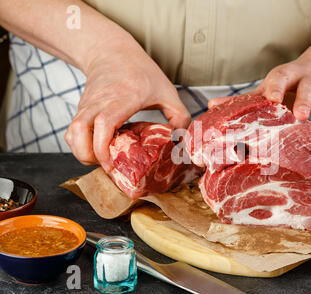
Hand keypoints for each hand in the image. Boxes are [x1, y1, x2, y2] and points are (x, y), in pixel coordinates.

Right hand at [65, 42, 189, 170]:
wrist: (112, 51)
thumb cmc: (141, 72)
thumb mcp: (167, 91)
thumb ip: (180, 116)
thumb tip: (179, 141)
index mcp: (124, 97)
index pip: (104, 122)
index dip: (103, 147)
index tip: (111, 163)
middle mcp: (101, 101)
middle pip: (80, 131)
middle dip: (89, 156)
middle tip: (108, 166)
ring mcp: (87, 105)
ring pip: (71, 133)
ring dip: (82, 153)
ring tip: (101, 160)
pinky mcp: (81, 109)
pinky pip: (72, 132)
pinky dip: (79, 146)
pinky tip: (96, 150)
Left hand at [209, 54, 310, 144]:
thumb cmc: (288, 82)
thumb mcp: (268, 85)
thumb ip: (246, 98)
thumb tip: (211, 106)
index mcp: (287, 76)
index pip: (281, 79)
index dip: (276, 89)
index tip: (272, 99)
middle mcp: (308, 81)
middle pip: (308, 89)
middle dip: (304, 101)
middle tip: (298, 115)